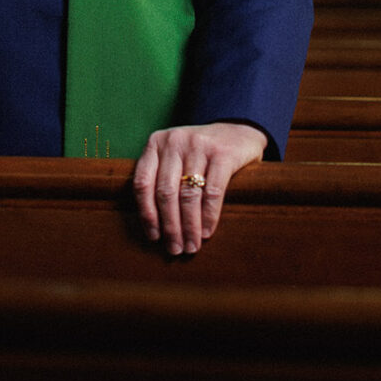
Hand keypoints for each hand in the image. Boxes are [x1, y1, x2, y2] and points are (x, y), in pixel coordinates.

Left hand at [132, 119, 266, 255]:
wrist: (237, 130)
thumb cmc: (199, 154)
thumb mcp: (175, 157)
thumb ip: (161, 179)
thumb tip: (154, 227)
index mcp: (156, 142)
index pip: (142, 183)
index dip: (147, 214)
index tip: (153, 237)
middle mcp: (174, 141)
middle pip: (166, 193)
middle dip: (170, 227)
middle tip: (175, 249)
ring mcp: (199, 145)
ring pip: (188, 195)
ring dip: (189, 227)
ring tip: (191, 246)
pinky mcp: (222, 153)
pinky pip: (212, 192)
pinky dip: (209, 216)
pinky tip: (207, 232)